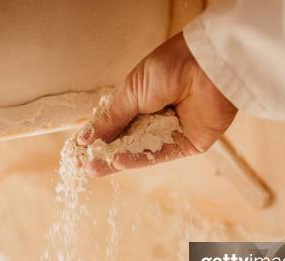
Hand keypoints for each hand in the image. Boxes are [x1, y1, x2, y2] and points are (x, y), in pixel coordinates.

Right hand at [77, 32, 237, 175]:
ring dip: (116, 160)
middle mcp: (154, 116)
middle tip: (81, 164)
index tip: (76, 149)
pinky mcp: (186, 145)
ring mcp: (170, 132)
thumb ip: (111, 118)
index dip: (96, 136)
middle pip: (124, 140)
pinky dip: (138, 160)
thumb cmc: (170, 68)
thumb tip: (85, 138)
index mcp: (140, 98)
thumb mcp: (132, 91)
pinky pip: (158, 155)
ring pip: (138, 151)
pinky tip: (117, 163)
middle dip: (103, 152)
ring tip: (92, 169)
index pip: (113, 122)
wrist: (208, 68)